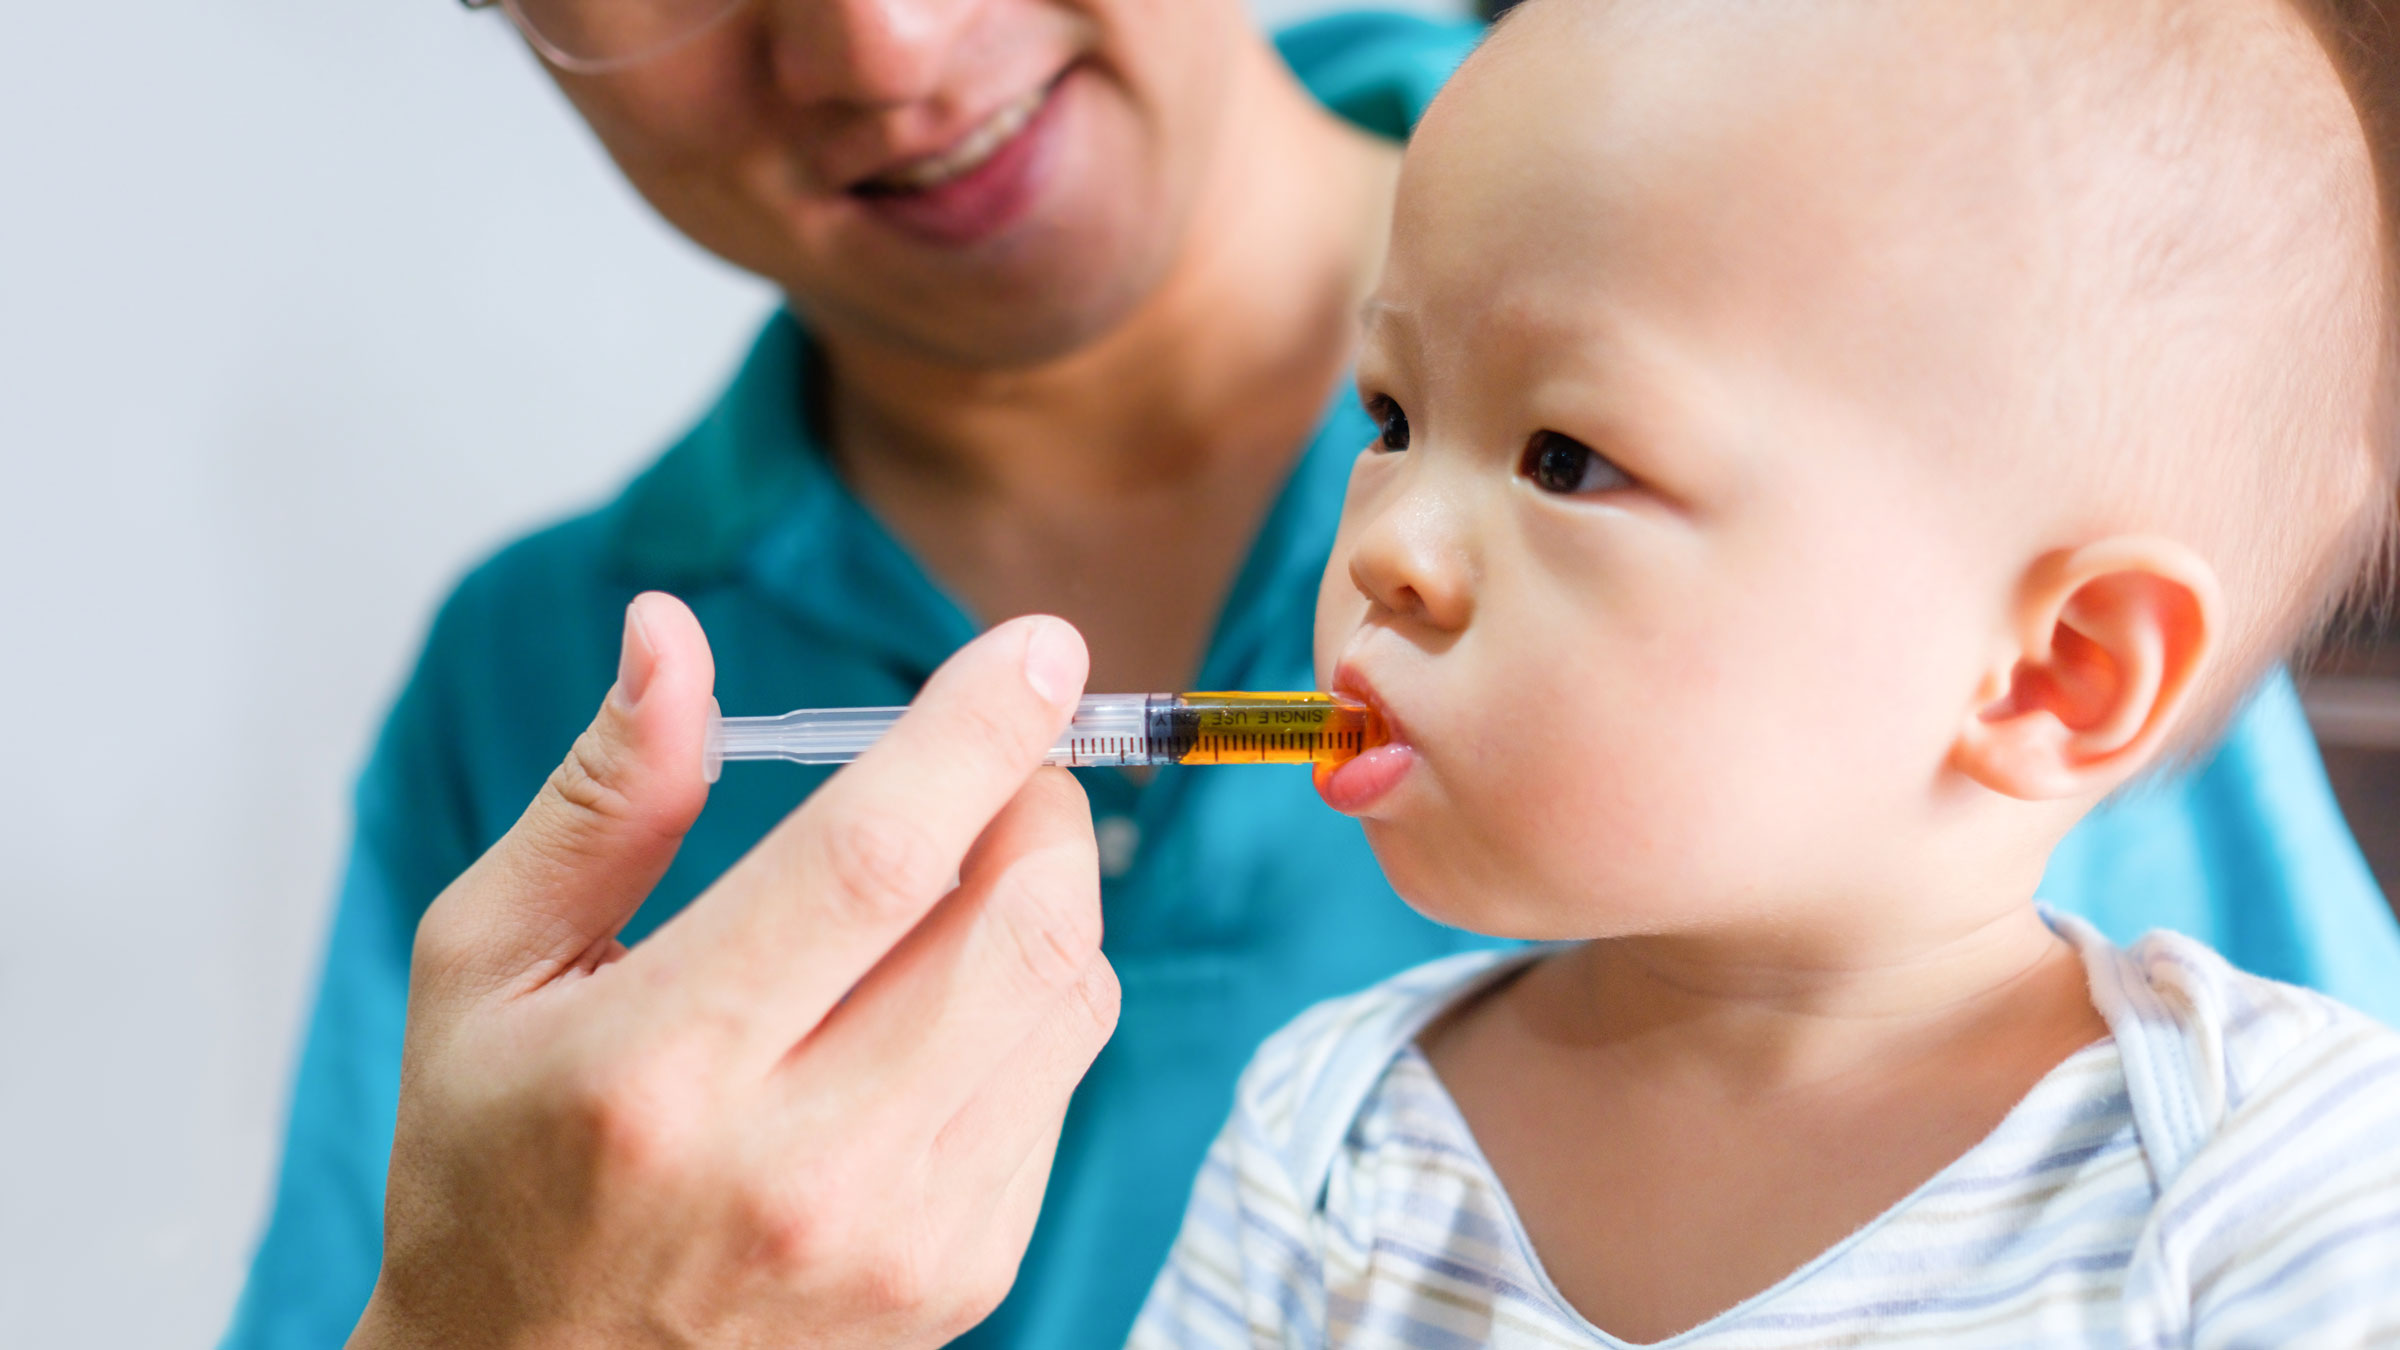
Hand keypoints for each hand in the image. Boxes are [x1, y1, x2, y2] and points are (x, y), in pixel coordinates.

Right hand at [351, 594, 1119, 1349]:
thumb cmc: (492, 1166)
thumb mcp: (487, 966)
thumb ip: (604, 797)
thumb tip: (671, 633)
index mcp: (662, 1065)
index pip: (875, 858)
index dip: (976, 732)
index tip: (1038, 649)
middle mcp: (800, 1164)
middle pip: (1015, 928)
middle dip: (1039, 803)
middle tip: (1003, 761)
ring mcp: (900, 1236)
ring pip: (1068, 1000)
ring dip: (1050, 895)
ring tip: (970, 869)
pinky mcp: (963, 1275)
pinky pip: (1061, 1083)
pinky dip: (1035, 999)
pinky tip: (946, 996)